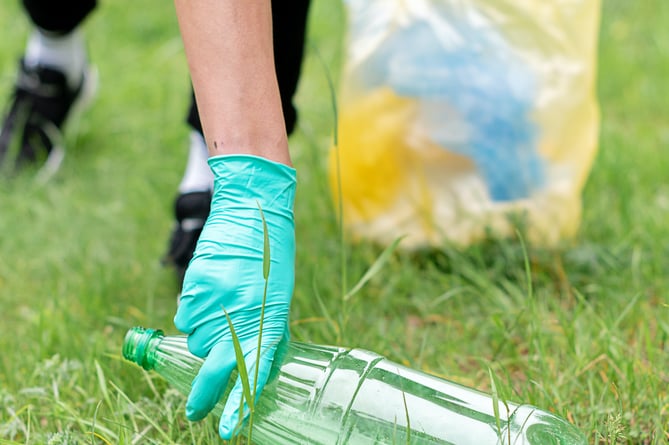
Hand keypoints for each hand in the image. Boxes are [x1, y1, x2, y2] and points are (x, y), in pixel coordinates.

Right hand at [174, 154, 295, 438]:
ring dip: (205, 337)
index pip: (252, 371)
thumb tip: (259, 363)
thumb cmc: (272, 256)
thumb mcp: (281, 297)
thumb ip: (268, 329)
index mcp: (267, 318)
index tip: (229, 429)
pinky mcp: (193, 287)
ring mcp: (212, 301)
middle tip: (197, 408)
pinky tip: (209, 297)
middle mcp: (238, 314)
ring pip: (196, 340)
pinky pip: (186, 316)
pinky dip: (195, 315)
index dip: (238, 403)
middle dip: (204, 392)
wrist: (251, 211)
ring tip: (220, 313)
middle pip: (212, 365)